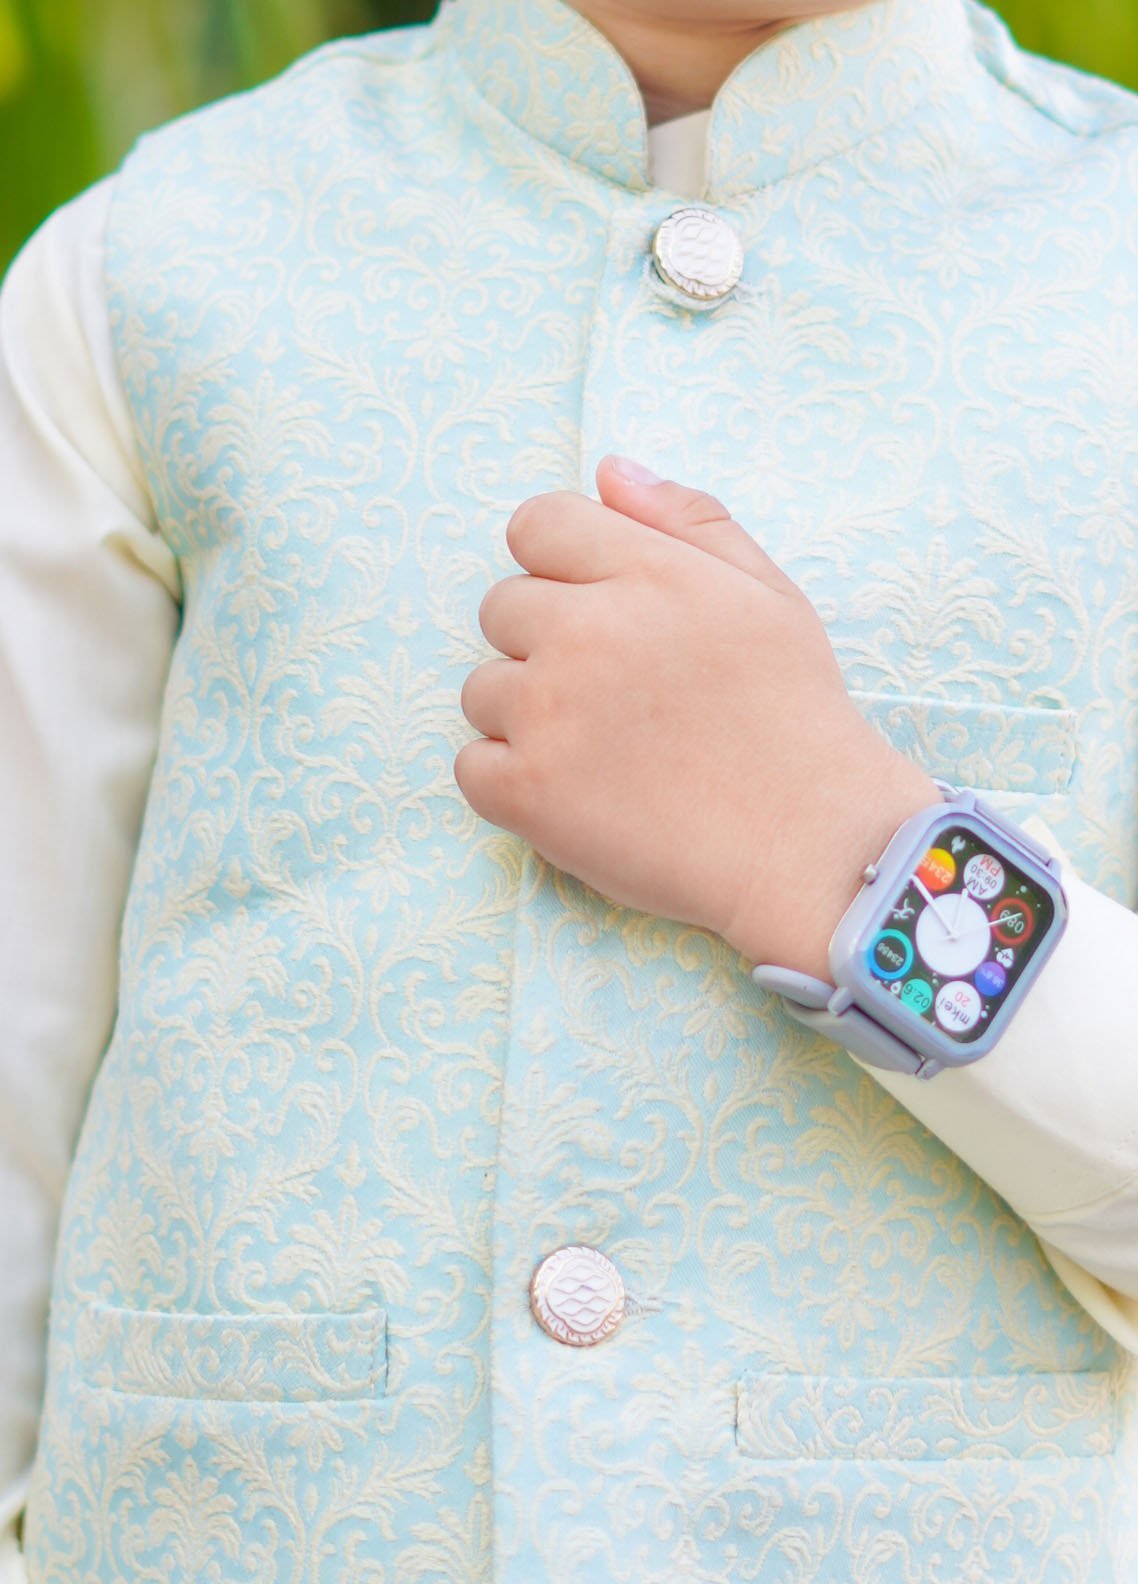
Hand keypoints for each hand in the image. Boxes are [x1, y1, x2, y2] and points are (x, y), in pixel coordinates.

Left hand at [454, 455, 939, 978]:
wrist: (810, 845)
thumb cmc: (795, 718)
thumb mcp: (769, 594)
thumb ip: (687, 521)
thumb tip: (610, 470)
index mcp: (644, 572)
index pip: (536, 523)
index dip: (559, 564)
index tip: (597, 609)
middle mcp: (585, 631)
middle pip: (501, 608)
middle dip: (544, 642)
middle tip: (615, 694)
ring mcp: (548, 713)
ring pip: (483, 689)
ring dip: (527, 714)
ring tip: (604, 751)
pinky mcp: (526, 792)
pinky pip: (472, 767)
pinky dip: (511, 783)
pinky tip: (578, 794)